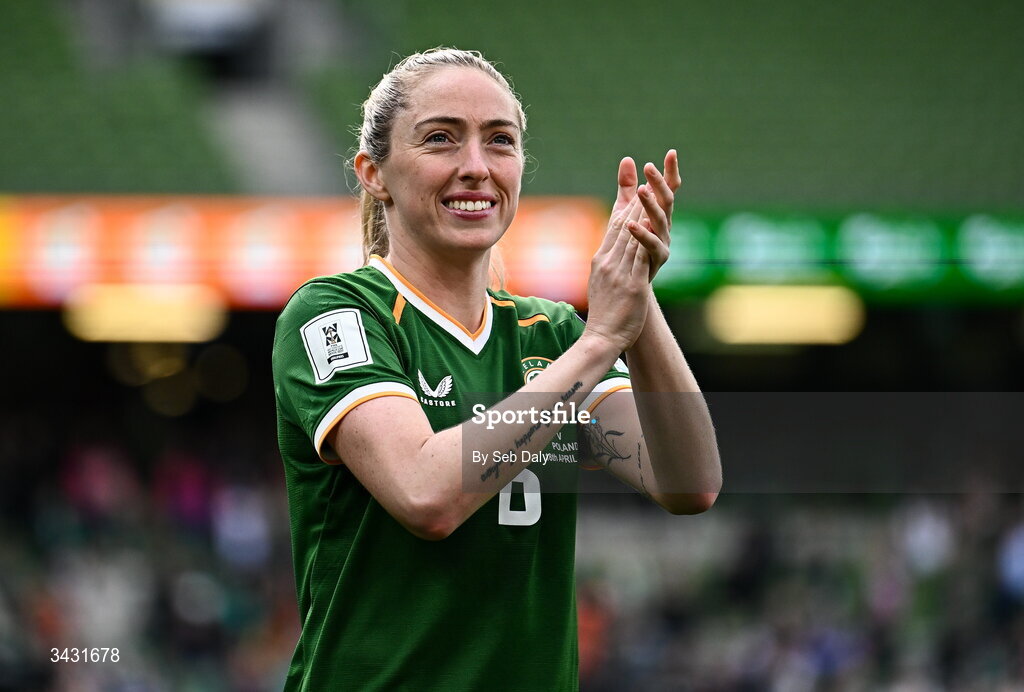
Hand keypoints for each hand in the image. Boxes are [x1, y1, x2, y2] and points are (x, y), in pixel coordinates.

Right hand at [583, 194, 651, 352]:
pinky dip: (647, 239)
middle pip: (623, 227)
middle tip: (647, 181)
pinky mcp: (632, 285)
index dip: (626, 206)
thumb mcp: (603, 282)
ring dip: (643, 213)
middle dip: (636, 202)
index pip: (614, 228)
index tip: (636, 190)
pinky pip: (640, 258)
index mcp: (601, 260)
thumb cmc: (605, 313)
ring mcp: (619, 273)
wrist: (601, 337)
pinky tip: (655, 225)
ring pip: (632, 237)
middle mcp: (608, 263)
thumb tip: (610, 252)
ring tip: (652, 194)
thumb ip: (609, 263)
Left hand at [612, 151, 681, 282]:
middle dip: (659, 183)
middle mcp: (665, 226)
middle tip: (650, 168)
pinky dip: (643, 234)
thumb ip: (627, 188)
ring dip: (651, 204)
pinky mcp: (657, 260)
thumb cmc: (628, 246)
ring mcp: (663, 242)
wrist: (629, 284)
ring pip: (661, 220)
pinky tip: (632, 224)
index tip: (671, 153)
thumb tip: (628, 159)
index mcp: (658, 213)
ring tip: (642, 190)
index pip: (667, 189)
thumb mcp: (624, 212)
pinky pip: (652, 245)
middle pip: (666, 201)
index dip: (669, 172)